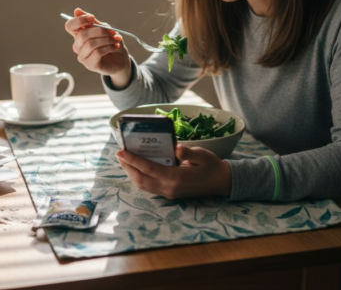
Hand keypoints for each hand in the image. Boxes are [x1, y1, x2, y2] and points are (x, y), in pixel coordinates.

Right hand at [64, 8, 131, 84]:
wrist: (121, 58)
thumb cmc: (112, 42)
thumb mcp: (105, 29)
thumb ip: (92, 22)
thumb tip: (77, 10)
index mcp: (79, 35)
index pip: (70, 26)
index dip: (79, 20)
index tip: (92, 18)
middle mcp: (78, 46)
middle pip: (82, 35)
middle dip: (100, 31)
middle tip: (113, 31)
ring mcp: (83, 56)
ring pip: (90, 44)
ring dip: (107, 40)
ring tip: (116, 39)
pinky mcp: (90, 65)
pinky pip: (97, 53)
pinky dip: (108, 47)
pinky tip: (115, 46)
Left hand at [115, 145, 231, 199]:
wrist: (221, 182)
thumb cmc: (211, 166)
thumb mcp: (202, 155)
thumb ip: (188, 152)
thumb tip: (175, 147)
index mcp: (176, 178)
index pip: (148, 168)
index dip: (133, 160)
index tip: (121, 151)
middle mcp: (169, 188)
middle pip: (141, 179)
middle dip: (127, 167)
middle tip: (119, 154)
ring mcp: (168, 193)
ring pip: (143, 185)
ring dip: (131, 173)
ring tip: (124, 160)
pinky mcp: (169, 194)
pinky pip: (149, 187)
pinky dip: (139, 177)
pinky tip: (136, 168)